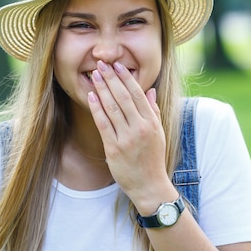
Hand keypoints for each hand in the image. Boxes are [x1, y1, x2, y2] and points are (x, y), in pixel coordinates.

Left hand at [87, 60, 173, 209]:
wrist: (150, 186)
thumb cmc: (153, 158)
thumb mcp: (159, 133)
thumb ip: (153, 110)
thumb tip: (150, 90)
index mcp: (152, 123)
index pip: (138, 94)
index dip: (127, 78)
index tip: (118, 65)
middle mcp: (140, 128)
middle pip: (124, 98)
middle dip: (112, 79)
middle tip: (102, 64)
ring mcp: (127, 139)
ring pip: (112, 108)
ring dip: (102, 89)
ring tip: (94, 75)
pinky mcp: (114, 149)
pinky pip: (103, 124)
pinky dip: (97, 108)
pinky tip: (91, 96)